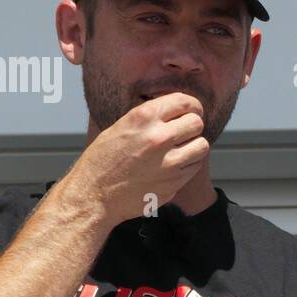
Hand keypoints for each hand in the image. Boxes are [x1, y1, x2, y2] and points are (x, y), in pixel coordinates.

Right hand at [69, 92, 209, 226]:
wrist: (94, 195)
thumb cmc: (103, 160)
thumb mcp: (121, 127)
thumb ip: (150, 117)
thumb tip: (176, 111)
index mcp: (143, 118)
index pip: (184, 102)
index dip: (192, 106)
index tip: (192, 111)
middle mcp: (158, 137)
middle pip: (197, 123)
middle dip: (193, 125)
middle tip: (185, 131)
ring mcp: (169, 162)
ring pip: (202, 145)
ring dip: (194, 145)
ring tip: (181, 149)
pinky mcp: (174, 182)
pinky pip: (194, 166)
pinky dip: (189, 164)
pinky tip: (174, 165)